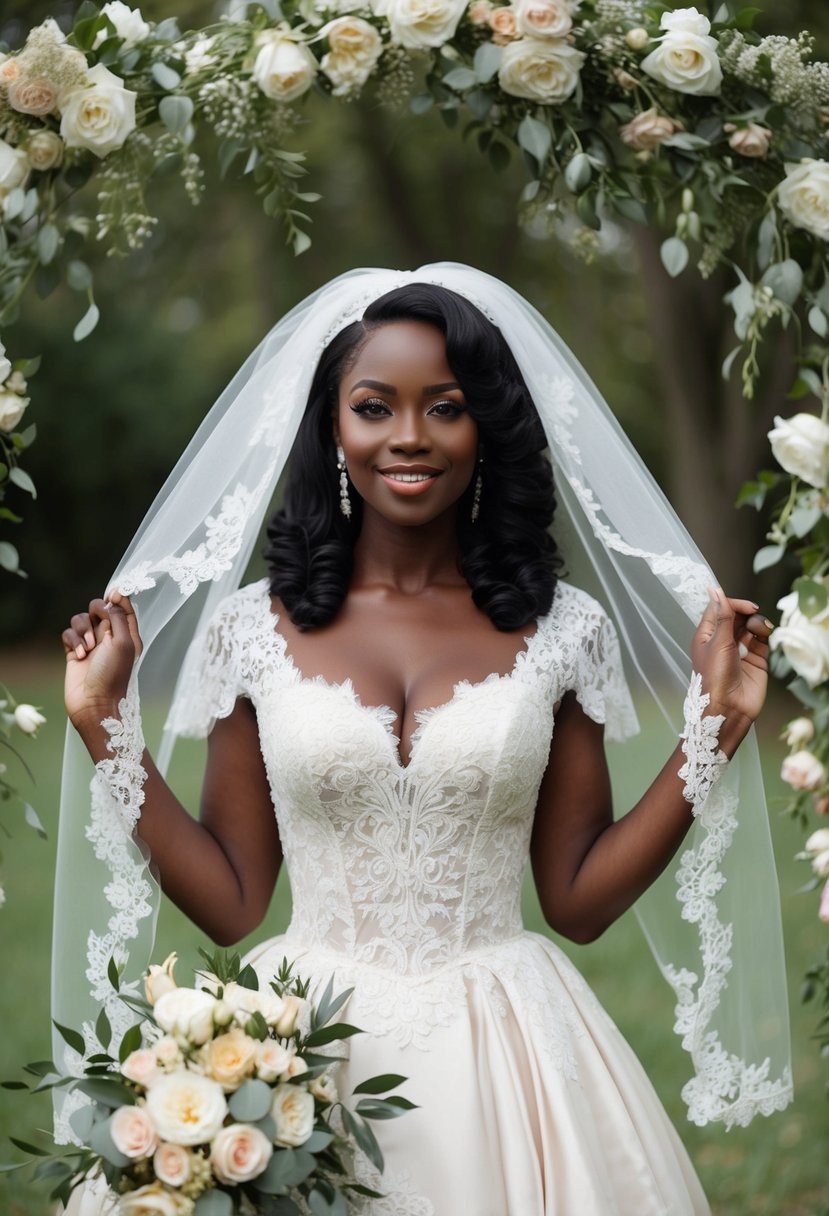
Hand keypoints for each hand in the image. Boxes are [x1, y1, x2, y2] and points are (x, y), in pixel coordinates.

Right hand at [62, 590, 142, 728]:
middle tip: (99, 626)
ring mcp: (91, 644)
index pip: (123, 606)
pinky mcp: (74, 651)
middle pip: (99, 607)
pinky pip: (68, 633)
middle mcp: (109, 636)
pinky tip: (79, 655)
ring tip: (88, 648)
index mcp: (127, 634)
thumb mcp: (123, 642)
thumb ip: (118, 617)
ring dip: (83, 629)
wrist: (94, 704)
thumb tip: (114, 596)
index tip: (113, 594)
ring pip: (81, 619)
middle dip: (96, 611)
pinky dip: (73, 640)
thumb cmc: (114, 675)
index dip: (118, 597)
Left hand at [690, 586, 772, 730]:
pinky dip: (765, 635)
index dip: (732, 603)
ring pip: (752, 627)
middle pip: (737, 616)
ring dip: (758, 624)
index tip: (746, 606)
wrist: (728, 709)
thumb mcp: (718, 642)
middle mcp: (723, 641)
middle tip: (754, 615)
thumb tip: (714, 589)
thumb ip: (722, 615)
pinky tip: (766, 635)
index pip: (719, 609)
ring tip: (760, 631)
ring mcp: (740, 650)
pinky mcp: (756, 660)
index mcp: (707, 635)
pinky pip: (762, 640)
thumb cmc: (714, 677)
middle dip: (747, 613)